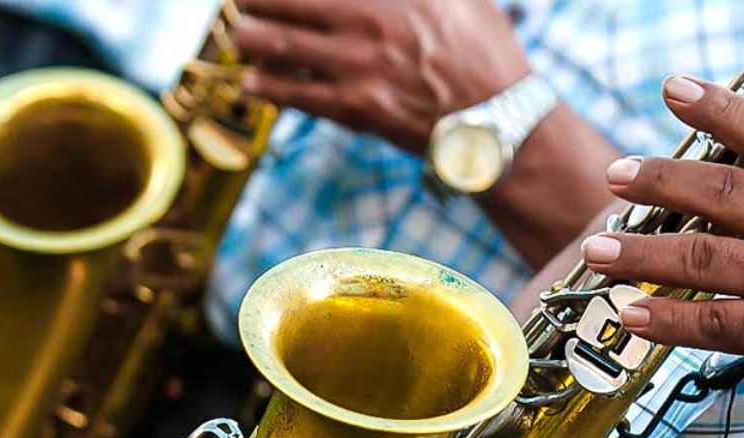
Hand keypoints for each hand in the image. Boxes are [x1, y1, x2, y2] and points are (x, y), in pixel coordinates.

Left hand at [235, 0, 529, 156]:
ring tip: (246, 36)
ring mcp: (356, 66)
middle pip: (282, 0)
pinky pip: (294, 94)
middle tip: (246, 0)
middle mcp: (364, 21)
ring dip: (252, 38)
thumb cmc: (483, 51)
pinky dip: (266, 86)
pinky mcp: (355, 109)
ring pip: (277, 46)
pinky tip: (253, 82)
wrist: (498, 119)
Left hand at [579, 75, 743, 415]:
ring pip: (704, 258)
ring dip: (642, 252)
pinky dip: (668, 319)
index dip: (716, 108)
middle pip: (722, 192)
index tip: (673, 88)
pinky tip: (631, 313)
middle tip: (615, 173)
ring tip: (597, 249)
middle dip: (660, 179)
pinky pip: (715, 325)